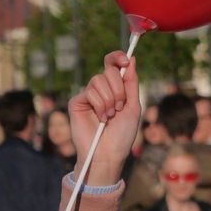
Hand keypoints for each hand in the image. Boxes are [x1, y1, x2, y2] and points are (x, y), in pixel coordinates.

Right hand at [70, 51, 140, 186]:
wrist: (109, 152)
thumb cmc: (123, 133)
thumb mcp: (133, 106)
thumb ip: (131, 83)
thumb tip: (132, 59)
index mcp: (115, 89)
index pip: (113, 65)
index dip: (117, 57)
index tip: (125, 59)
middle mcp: (101, 90)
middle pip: (108, 71)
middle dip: (119, 89)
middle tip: (120, 107)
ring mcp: (88, 95)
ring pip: (98, 80)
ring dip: (110, 99)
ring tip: (110, 116)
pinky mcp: (77, 102)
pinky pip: (90, 92)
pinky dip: (100, 105)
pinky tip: (101, 118)